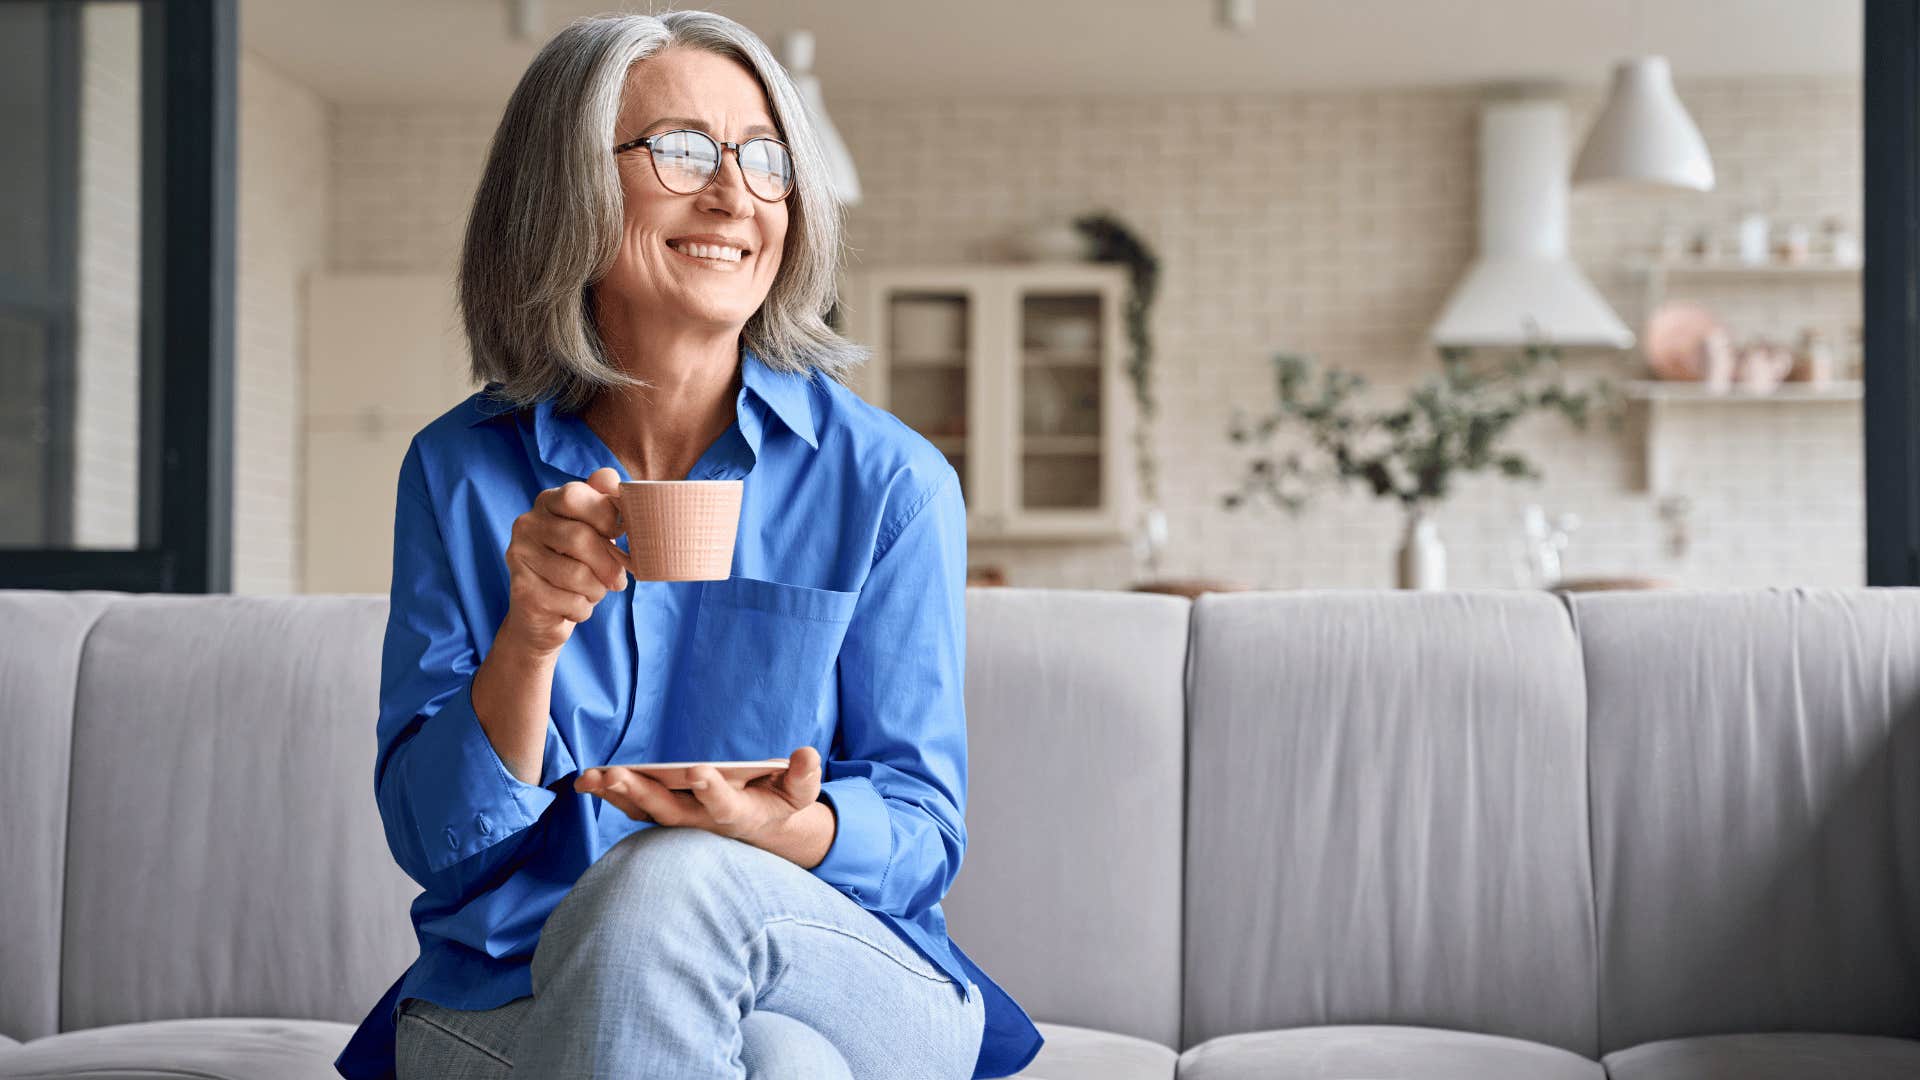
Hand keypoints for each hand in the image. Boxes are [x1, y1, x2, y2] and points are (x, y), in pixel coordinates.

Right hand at [502, 466, 628, 655]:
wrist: (541, 612)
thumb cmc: (577, 564)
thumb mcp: (594, 531)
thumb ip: (604, 502)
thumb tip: (610, 477)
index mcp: (546, 502)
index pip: (574, 495)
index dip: (605, 516)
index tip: (619, 535)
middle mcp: (526, 524)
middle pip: (580, 538)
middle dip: (608, 564)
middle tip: (617, 580)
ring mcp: (518, 556)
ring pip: (577, 575)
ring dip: (597, 590)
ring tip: (593, 591)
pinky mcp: (521, 589)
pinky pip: (570, 601)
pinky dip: (583, 608)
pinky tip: (573, 605)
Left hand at [573, 746, 822, 844]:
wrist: (760, 827)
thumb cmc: (779, 802)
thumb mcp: (799, 792)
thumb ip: (803, 776)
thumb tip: (806, 754)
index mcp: (738, 813)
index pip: (723, 804)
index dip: (711, 789)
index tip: (698, 770)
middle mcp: (702, 822)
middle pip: (669, 811)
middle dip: (643, 792)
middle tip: (618, 774)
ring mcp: (679, 819)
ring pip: (644, 811)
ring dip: (617, 795)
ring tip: (591, 777)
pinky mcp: (663, 813)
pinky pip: (632, 807)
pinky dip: (609, 795)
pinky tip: (587, 780)